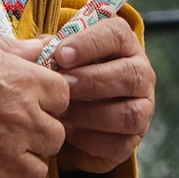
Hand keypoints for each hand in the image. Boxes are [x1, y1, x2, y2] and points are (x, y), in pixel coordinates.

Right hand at [0, 31, 70, 177]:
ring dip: (22, 169)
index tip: (31, 103)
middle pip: (55, 139)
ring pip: (37, 174)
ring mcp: (2, 156)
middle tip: (13, 133)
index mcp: (24, 82)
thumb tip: (46, 47)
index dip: (48, 101)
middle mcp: (21, 121)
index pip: (63, 97)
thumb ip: (16, 50)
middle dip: (37, 137)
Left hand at [42, 15, 155, 173]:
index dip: (90, 43)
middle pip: (130, 75)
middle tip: (64, 85)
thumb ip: (47, 49)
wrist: (72, 117)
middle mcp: (140, 74)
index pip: (117, 34)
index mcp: (123, 45)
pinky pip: (119, 143)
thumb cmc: (65, 77)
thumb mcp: (55, 58)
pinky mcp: (132, 139)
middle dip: (93, 80)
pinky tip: (68, 132)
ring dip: (92, 113)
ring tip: (62, 112)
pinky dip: (90, 139)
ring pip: (129, 113)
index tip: (61, 55)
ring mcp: (142, 108)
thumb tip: (36, 49)